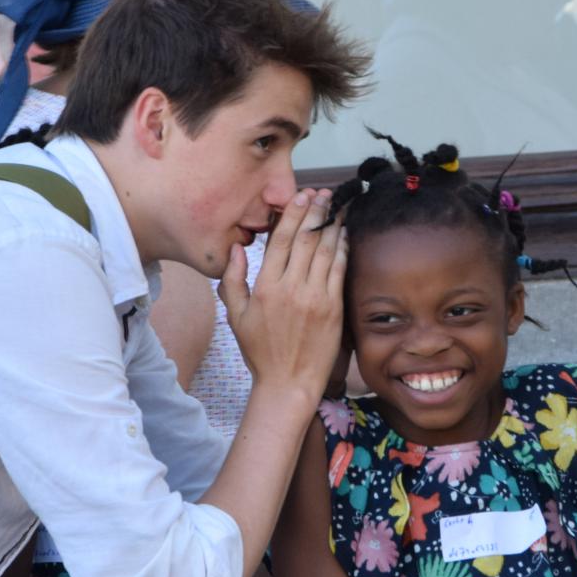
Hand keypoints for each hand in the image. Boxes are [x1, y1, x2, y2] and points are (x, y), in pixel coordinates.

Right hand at [220, 189, 344, 400]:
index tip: (301, 196)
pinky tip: (344, 235)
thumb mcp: (235, 316)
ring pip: (325, 251)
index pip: (280, 240)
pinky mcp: (333, 308)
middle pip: (305, 239)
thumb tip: (236, 249)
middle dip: (316, 211)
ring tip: (338, 206)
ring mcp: (315, 298)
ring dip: (332, 225)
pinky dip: (342, 249)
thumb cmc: (260, 351)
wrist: (288, 382)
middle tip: (324, 194)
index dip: (292, 214)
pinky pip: (338, 271)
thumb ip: (232, 280)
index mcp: (265, 288)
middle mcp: (291, 289)